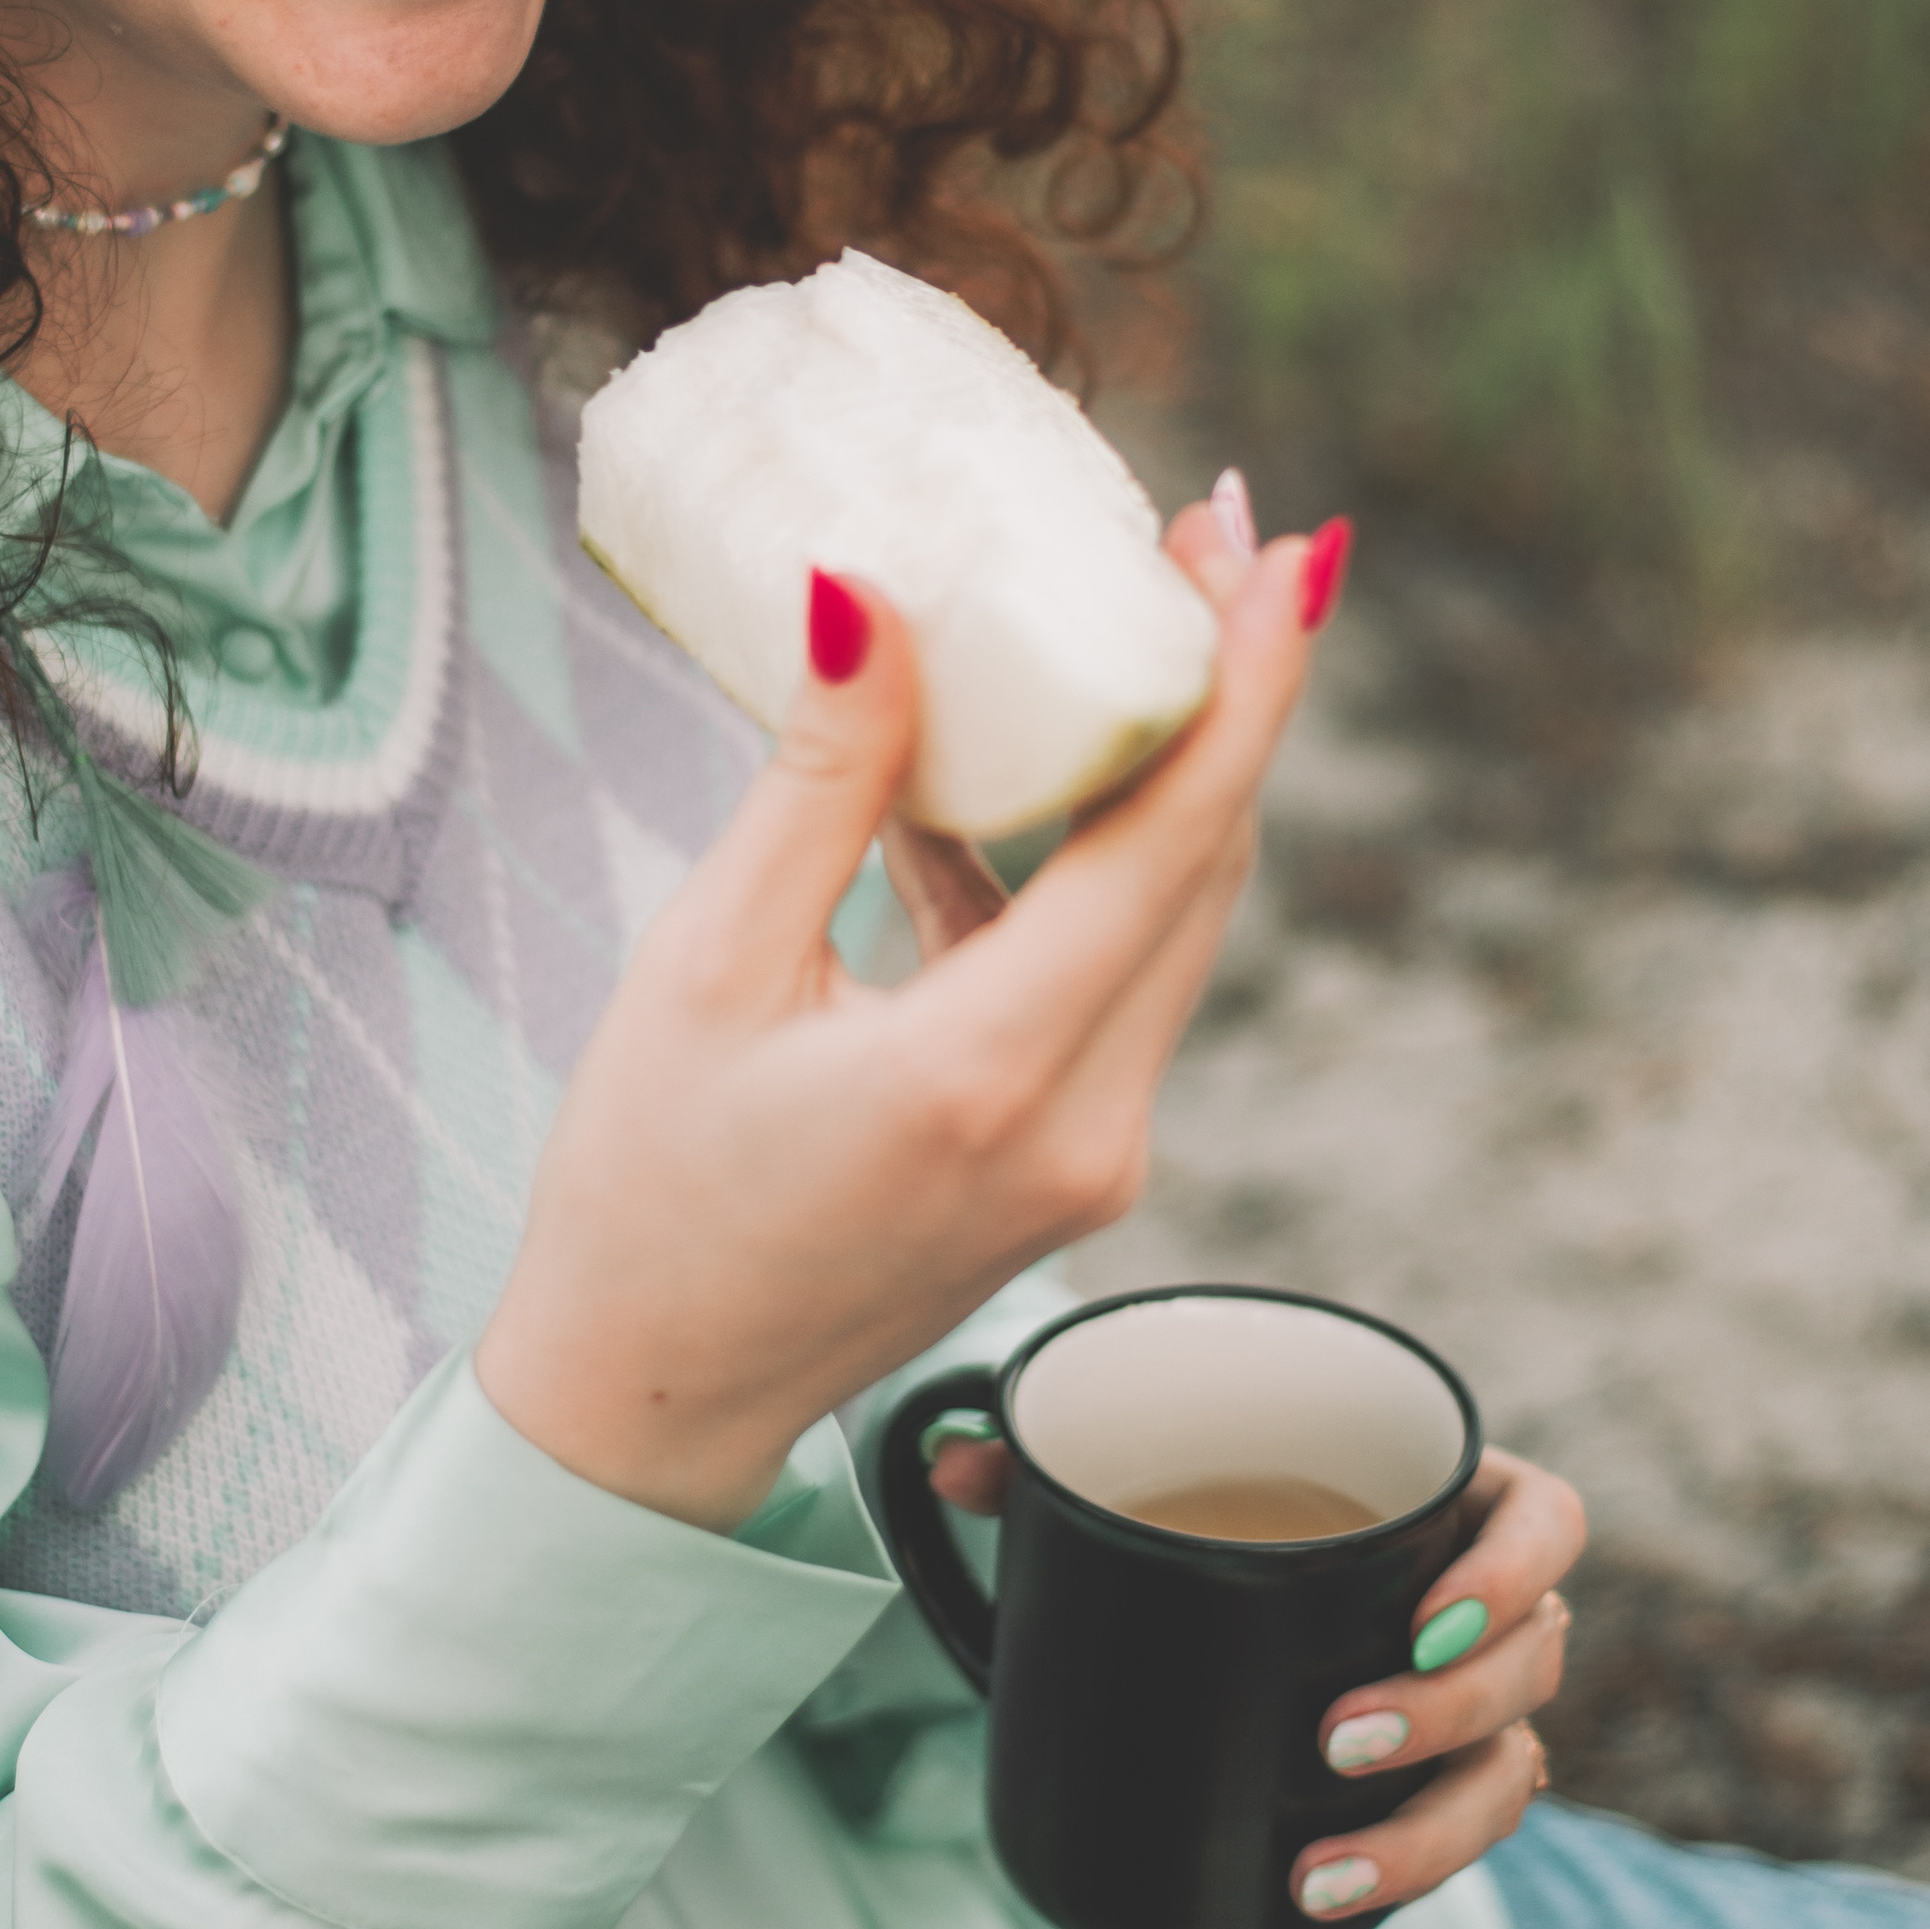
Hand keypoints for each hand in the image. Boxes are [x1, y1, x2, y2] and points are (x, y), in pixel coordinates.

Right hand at [477, 501, 1323, 1529]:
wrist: (652, 1397)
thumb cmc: (647, 1188)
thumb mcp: (708, 962)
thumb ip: (818, 779)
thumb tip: (875, 593)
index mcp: (989, 1074)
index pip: (1176, 839)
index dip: (1247, 676)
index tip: (1281, 544)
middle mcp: (1084, 1126)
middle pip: (1206, 865)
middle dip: (1225, 689)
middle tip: (1205, 531)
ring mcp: (1096, 1157)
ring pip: (1176, 919)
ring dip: (1165, 771)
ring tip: (1125, 616)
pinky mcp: (1076, 1163)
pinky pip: (1115, 978)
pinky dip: (1083, 868)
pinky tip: (999, 780)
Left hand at [927, 1434, 1585, 1920]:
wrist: (1214, 1584)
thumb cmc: (1206, 1494)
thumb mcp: (1142, 1466)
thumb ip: (1051, 1457)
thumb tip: (951, 1461)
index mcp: (1447, 1498)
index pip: (1543, 1522)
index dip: (1511, 1571)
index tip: (1427, 1617)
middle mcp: (1482, 1604)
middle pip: (1530, 1660)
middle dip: (1446, 1712)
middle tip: (1335, 1739)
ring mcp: (1471, 1700)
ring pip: (1508, 1767)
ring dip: (1429, 1824)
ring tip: (1323, 1864)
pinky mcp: (1436, 1779)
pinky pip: (1463, 1830)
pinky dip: (1406, 1867)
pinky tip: (1325, 1895)